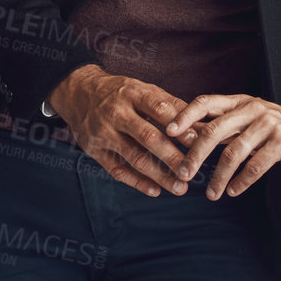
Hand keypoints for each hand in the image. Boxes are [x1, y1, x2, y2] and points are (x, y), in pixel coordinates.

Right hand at [46, 65, 198, 195]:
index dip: (179, 127)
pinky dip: (137, 182)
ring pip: (134, 157)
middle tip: (192, 172)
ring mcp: (104, 133)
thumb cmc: (120, 93)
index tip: (199, 142)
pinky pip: (117, 170)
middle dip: (171, 157)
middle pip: (148, 137)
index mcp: (132, 93)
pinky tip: (155, 191)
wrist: (78, 92)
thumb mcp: (143, 89)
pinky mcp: (95, 150)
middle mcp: (116, 113)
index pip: (159, 110)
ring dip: (159, 175)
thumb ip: (171, 106)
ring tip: (179, 188)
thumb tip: (201, 126)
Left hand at [164, 93, 280, 198]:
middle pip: (214, 131)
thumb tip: (188, 136)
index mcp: (240, 101)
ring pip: (234, 153)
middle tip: (183, 173)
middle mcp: (252, 109)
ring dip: (219, 176)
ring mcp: (269, 125)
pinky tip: (233, 191)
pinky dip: (242, 181)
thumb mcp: (248, 120)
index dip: (185, 116)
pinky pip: (256, 165)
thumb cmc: (275, 128)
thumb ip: (223, 126)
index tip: (168, 132)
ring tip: (212, 194)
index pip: (206, 102)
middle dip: (195, 155)